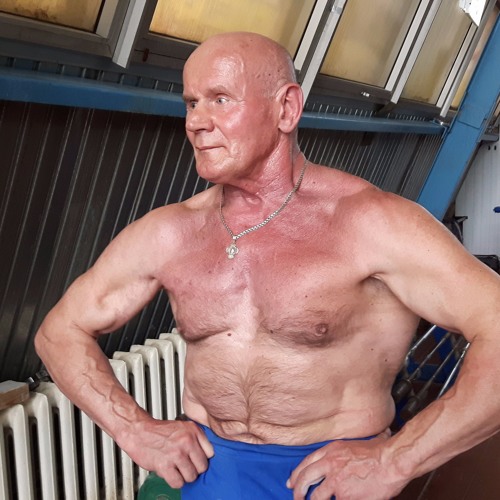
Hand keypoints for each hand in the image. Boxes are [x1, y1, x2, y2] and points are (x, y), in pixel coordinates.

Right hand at [126, 418, 213, 488]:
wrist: (138, 431)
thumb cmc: (159, 431)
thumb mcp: (182, 427)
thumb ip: (196, 438)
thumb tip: (207, 455)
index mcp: (193, 430)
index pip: (210, 453)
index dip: (203, 459)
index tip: (197, 460)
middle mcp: (187, 441)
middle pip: (202, 467)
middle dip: (194, 469)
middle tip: (186, 466)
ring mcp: (176, 453)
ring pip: (191, 476)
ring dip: (184, 476)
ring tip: (177, 469)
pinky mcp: (165, 465)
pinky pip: (178, 483)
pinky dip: (174, 481)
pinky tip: (170, 473)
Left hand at [287, 430, 404, 499]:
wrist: (391, 461)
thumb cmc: (379, 452)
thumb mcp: (352, 445)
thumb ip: (339, 454)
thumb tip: (333, 461)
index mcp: (331, 451)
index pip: (306, 463)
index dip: (296, 474)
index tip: (291, 482)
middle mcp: (330, 464)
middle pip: (305, 479)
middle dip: (298, 490)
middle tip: (296, 497)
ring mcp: (337, 482)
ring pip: (317, 496)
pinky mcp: (346, 496)